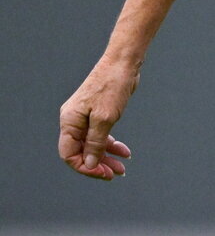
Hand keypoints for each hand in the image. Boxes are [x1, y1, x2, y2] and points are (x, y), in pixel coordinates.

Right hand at [59, 60, 138, 179]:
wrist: (123, 62)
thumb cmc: (112, 86)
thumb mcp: (104, 118)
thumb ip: (95, 143)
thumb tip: (89, 164)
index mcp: (69, 121)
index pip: (69, 154)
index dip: (85, 167)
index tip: (104, 173)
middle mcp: (74, 120)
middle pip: (82, 151)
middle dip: (98, 164)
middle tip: (116, 173)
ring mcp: (85, 117)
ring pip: (93, 144)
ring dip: (107, 156)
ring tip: (123, 166)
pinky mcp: (97, 113)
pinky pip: (101, 134)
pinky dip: (112, 144)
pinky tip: (124, 151)